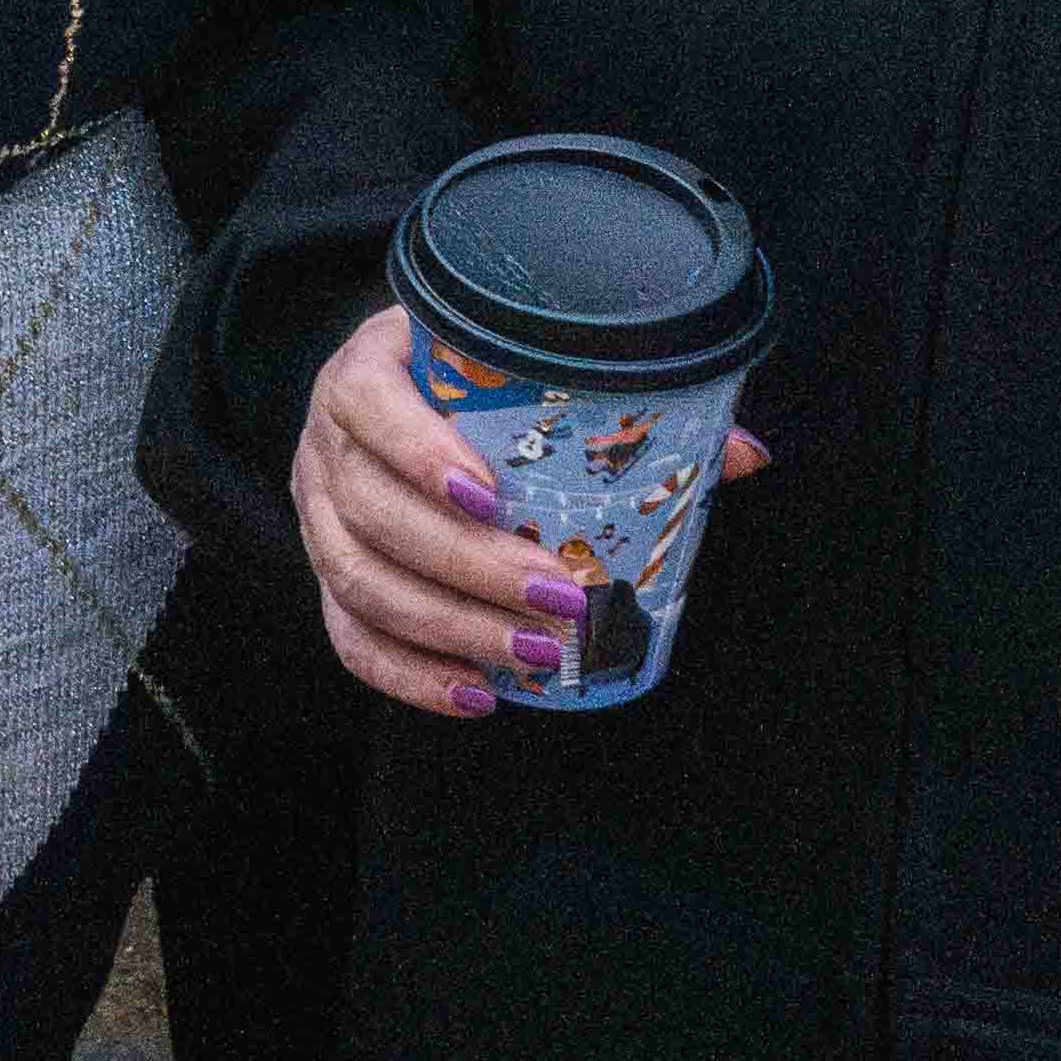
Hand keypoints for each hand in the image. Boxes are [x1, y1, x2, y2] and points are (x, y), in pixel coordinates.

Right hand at [290, 301, 767, 717]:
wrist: (403, 388)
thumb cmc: (471, 380)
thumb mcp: (524, 366)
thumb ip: (623, 399)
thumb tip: (744, 454)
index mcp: (366, 372)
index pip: (371, 407)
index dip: (419, 452)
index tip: (490, 493)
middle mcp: (326, 444)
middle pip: (374, 513)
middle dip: (467, 565)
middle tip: (555, 596)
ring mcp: (316, 514)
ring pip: (359, 581)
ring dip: (450, 627)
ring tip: (534, 651)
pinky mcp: (327, 574)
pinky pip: (348, 636)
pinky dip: (409, 675)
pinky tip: (476, 694)